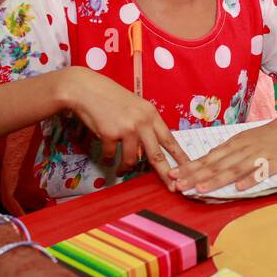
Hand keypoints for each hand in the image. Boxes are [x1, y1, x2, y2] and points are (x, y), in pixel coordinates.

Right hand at [59, 68, 189, 184]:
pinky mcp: (110, 134)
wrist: (86, 89)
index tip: (190, 168)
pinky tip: (106, 158)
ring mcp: (127, 128)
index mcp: (151, 115)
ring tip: (121, 170)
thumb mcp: (135, 107)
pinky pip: (111, 155)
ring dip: (126, 168)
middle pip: (157, 155)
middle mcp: (142, 122)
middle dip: (166, 174)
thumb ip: (144, 126)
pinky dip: (108, 159)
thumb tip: (148, 149)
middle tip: (172, 187)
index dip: (180, 156)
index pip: (170, 139)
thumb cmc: (109, 98)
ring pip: (132, 159)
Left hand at [168, 116, 276, 193]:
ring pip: (234, 169)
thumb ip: (225, 152)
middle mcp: (241, 150)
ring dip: (216, 180)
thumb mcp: (242, 140)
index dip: (190, 168)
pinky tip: (239, 188)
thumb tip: (206, 161)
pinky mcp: (274, 162)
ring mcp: (257, 156)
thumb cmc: (265, 136)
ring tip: (201, 189)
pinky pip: (261, 172)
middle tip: (178, 186)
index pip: (207, 158)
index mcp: (233, 145)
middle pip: (216, 165)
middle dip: (196, 177)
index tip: (173, 175)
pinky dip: (249, 180)